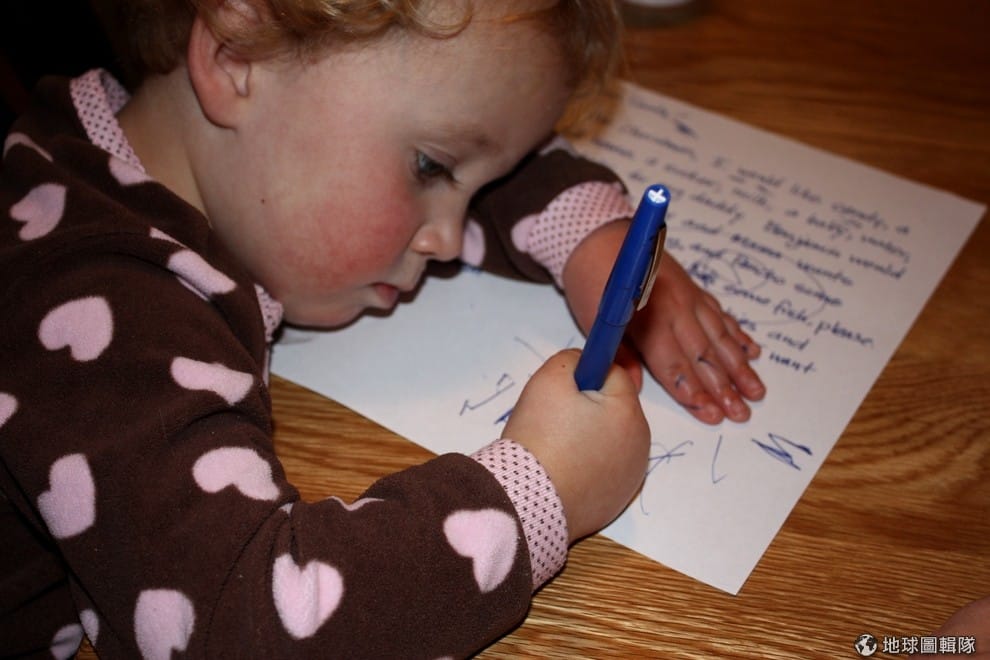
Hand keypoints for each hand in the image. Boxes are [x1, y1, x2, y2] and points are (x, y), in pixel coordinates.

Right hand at [503, 349, 649, 542]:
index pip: (614, 374)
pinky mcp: (617, 500)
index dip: (584, 375)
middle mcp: (640, 444)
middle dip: (586, 407)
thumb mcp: (549, 379)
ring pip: (609, 438)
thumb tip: (585, 362)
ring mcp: (631, 476)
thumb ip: (572, 358)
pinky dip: (586, 464)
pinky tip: (562, 471)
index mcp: (629, 412)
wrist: (529, 502)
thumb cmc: (539, 437)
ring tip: (554, 448)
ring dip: (587, 435)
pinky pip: (604, 468)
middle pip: (613, 408)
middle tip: (552, 420)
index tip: (561, 389)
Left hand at [563, 220, 764, 424]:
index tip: (713, 415)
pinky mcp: (694, 289)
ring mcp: (690, 299)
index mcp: (650, 322)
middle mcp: (677, 311)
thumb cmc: (592, 283)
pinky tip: (754, 351)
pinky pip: (721, 316)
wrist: (599, 238)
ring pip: (720, 338)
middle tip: (743, 414)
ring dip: (740, 367)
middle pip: (705, 357)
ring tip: (757, 391)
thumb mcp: (596, 323)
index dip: (694, 394)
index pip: (676, 367)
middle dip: (725, 388)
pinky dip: (738, 335)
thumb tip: (635, 388)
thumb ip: (620, 357)